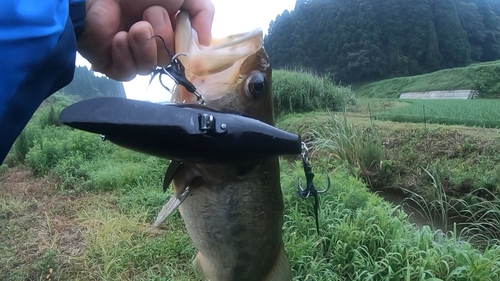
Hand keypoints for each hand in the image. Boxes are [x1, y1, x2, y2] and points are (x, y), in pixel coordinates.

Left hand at [76, 0, 214, 80]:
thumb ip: (204, 12)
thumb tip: (206, 43)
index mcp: (167, 29)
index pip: (184, 51)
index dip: (183, 43)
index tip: (181, 30)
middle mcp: (150, 44)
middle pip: (167, 60)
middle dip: (161, 37)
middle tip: (146, 17)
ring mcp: (131, 55)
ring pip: (148, 68)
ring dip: (142, 44)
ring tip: (132, 27)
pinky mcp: (111, 65)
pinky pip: (128, 73)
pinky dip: (124, 53)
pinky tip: (117, 37)